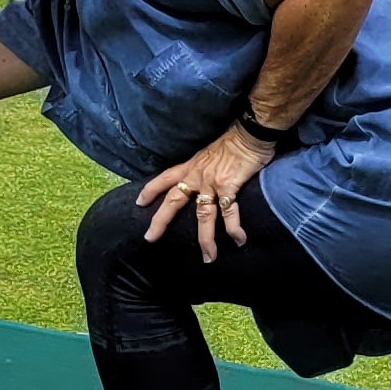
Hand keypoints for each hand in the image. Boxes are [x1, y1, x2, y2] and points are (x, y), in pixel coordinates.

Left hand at [138, 125, 276, 257]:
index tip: (139, 202)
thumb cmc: (235, 141)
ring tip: (208, 258)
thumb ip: (206, 168)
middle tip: (150, 238)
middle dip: (160, 220)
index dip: (151, 190)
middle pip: (173, 200)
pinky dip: (234, 229)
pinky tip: (239, 240)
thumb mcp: (211, 154)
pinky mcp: (229, 187)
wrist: (251, 131)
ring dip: (206, 239)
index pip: (165, 178)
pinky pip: (229, 212)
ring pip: (203, 215)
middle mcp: (197, 175)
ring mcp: (212, 182)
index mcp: (192, 166)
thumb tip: (206, 178)